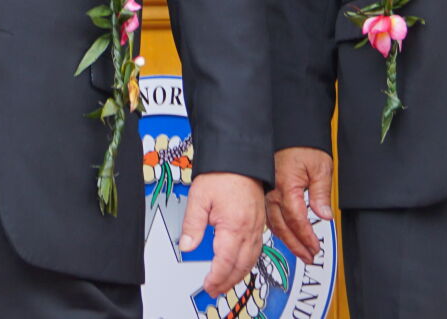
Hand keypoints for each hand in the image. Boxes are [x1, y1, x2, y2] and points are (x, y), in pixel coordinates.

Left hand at [181, 171, 266, 297]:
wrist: (240, 157)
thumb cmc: (222, 173)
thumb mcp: (199, 197)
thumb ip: (193, 224)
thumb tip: (187, 246)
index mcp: (234, 225)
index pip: (226, 261)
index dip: (217, 277)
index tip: (207, 285)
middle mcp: (249, 229)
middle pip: (241, 266)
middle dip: (227, 282)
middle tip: (214, 290)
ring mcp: (257, 226)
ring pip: (251, 260)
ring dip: (238, 275)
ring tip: (225, 283)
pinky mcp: (259, 222)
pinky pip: (256, 250)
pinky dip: (247, 263)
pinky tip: (239, 265)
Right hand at [266, 146, 332, 262]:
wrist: (290, 129)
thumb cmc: (303, 144)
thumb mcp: (320, 167)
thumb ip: (321, 193)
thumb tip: (324, 215)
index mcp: (286, 187)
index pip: (297, 220)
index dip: (306, 237)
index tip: (316, 248)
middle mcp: (272, 192)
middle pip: (283, 227)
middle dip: (297, 245)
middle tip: (310, 257)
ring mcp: (267, 192)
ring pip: (273, 223)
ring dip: (287, 240)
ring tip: (300, 252)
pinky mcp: (265, 190)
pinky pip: (268, 215)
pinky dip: (277, 229)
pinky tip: (283, 235)